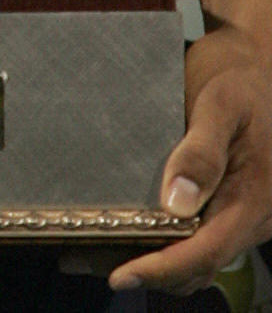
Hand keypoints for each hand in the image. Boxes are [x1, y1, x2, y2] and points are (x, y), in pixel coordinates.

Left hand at [111, 23, 271, 291]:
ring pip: (195, 256)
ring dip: (149, 261)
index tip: (121, 275)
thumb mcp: (220, 104)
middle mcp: (252, 217)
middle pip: (197, 264)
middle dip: (146, 270)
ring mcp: (240, 215)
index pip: (206, 251)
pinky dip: (160, 243)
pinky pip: (196, 236)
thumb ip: (202, 152)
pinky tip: (121, 232)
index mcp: (255, 199)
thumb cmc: (238, 78)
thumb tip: (176, 205)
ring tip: (89, 253)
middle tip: (83, 260)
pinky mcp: (226, 205)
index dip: (163, 268)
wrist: (258, 62)